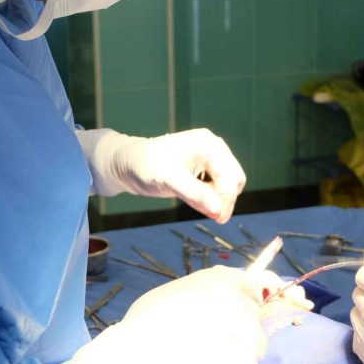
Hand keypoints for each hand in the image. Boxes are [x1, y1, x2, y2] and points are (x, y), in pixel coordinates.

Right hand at [53, 265, 271, 363]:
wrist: (140, 360)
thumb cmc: (145, 324)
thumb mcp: (172, 293)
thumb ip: (200, 294)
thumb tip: (212, 303)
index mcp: (220, 280)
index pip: (251, 286)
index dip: (246, 301)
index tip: (239, 314)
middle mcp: (240, 301)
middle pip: (254, 318)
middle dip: (242, 331)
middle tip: (214, 344)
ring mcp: (248, 334)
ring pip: (253, 346)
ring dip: (236, 354)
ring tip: (205, 362)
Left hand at [76, 128, 245, 222]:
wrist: (128, 164)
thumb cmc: (145, 166)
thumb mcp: (168, 180)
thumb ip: (195, 194)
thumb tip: (219, 212)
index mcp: (209, 145)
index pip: (232, 177)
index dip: (226, 199)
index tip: (217, 218)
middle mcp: (214, 149)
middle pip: (234, 181)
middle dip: (225, 200)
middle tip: (211, 217)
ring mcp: (210, 159)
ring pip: (228, 186)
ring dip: (219, 200)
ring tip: (200, 207)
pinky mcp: (203, 169)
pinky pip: (217, 187)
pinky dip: (212, 198)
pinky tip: (197, 201)